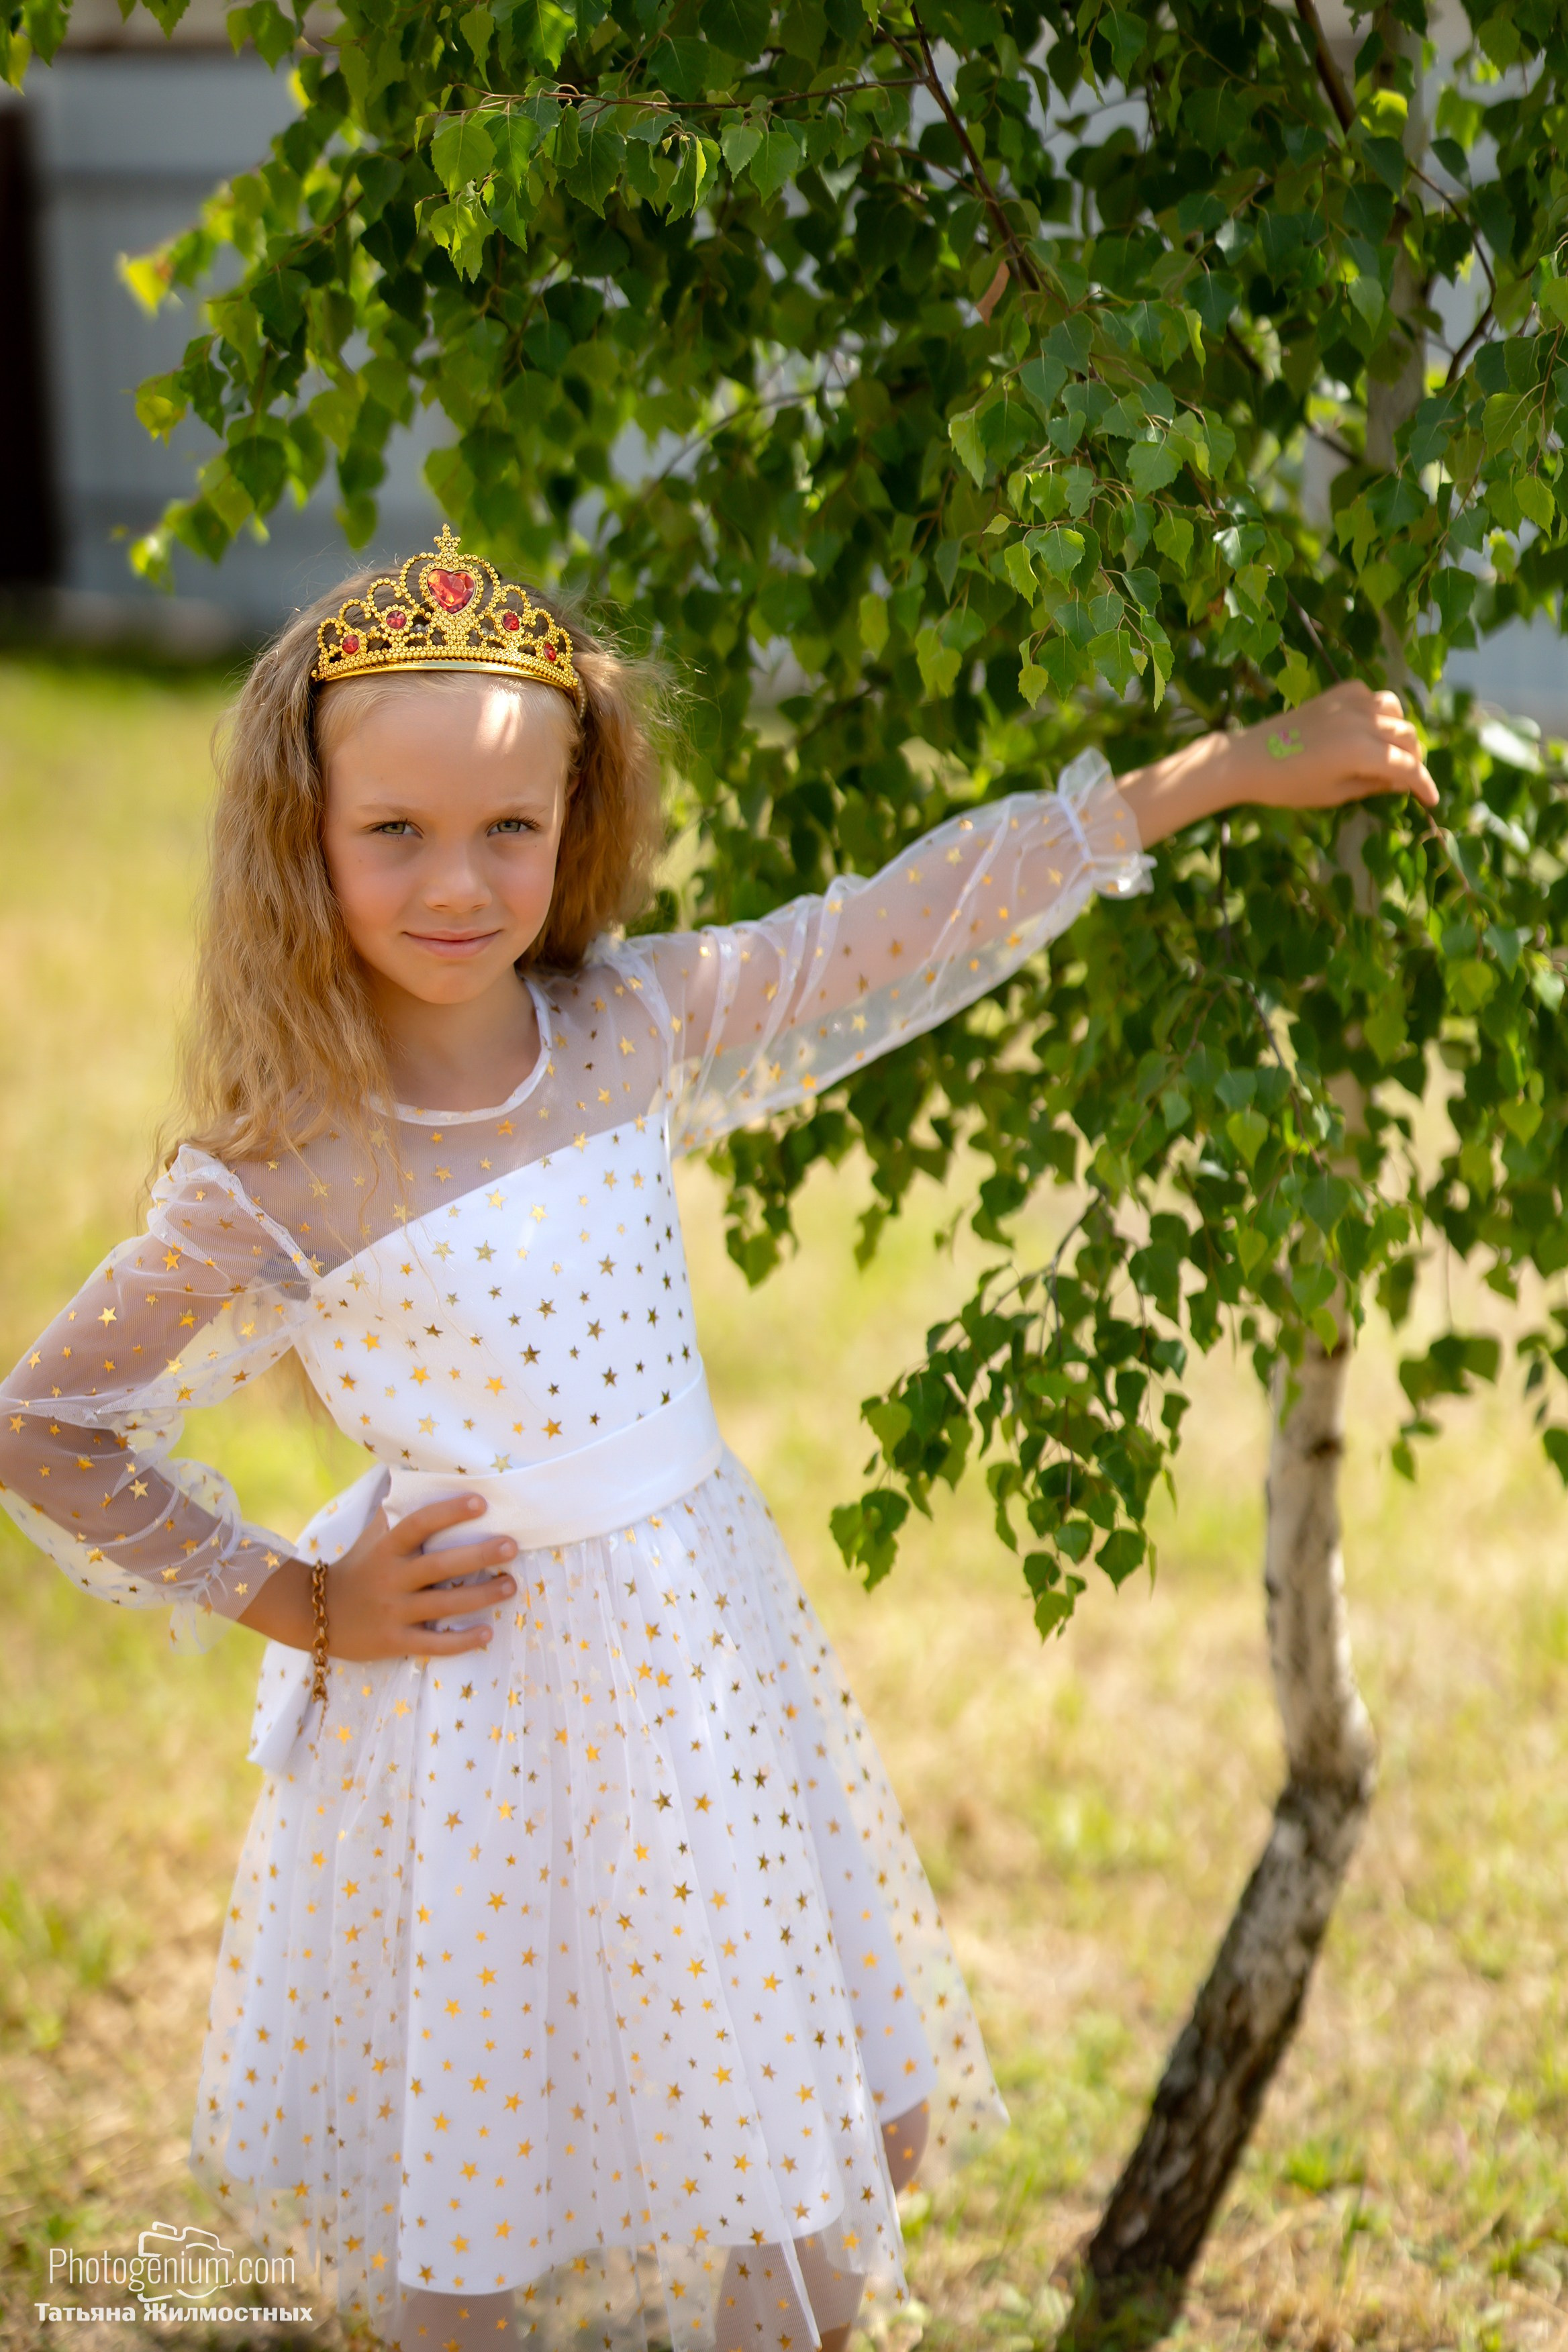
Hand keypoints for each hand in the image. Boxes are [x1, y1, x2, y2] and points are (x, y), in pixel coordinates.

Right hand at [239, 1493, 516, 1657]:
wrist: (316, 1614)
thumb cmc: (358, 1567)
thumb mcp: (371, 1535)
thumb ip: (396, 1509)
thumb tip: (417, 1470)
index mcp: (387, 1549)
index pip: (418, 1525)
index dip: (448, 1512)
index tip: (481, 1502)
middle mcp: (391, 1578)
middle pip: (440, 1565)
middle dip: (479, 1555)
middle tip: (511, 1546)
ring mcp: (393, 1612)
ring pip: (443, 1604)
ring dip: (481, 1596)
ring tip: (511, 1585)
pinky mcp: (394, 1642)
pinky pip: (432, 1643)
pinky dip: (461, 1641)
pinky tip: (486, 1633)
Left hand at [1115, 680, 1437, 847]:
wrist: (1247, 758)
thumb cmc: (1287, 786)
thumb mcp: (1334, 794)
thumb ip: (1373, 784)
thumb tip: (1401, 780)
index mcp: (1361, 752)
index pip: (1407, 767)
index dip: (1424, 785)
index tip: (1431, 800)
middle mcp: (1361, 722)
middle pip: (1407, 736)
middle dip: (1413, 759)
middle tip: (1405, 779)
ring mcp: (1349, 703)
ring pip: (1395, 710)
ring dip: (1399, 731)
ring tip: (1389, 751)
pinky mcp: (1336, 693)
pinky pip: (1372, 695)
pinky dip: (1379, 710)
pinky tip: (1368, 727)